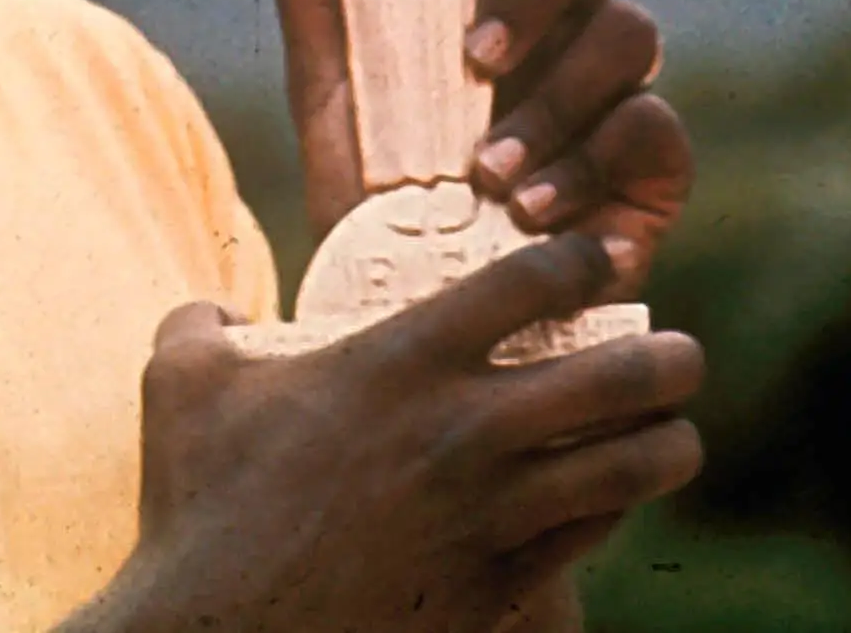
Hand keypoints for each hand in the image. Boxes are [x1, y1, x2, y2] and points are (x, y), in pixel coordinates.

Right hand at [104, 234, 703, 632]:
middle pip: (622, 377)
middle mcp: (462, 431)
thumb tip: (217, 313)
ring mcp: (490, 514)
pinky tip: (610, 494)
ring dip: (666, 442)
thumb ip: (202, 322)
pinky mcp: (497, 584)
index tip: (597, 256)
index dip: (582, 257)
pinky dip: (616, 508)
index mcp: (397, 361)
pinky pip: (594, 536)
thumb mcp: (178, 382)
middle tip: (672, 351)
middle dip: (669, 357)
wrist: (225, 629)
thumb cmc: (200, 499)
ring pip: (635, 469)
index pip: (529, 283)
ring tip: (667, 427)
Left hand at [245, 0, 691, 296]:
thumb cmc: (373, 181)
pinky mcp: (654, 165)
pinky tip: (527, 209)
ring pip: (630, 33)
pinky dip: (584, 166)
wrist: (409, 305)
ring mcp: (616, 85)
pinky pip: (653, 130)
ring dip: (551, 98)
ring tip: (483, 166)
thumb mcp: (327, 85)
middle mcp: (568, 19)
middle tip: (476, 56)